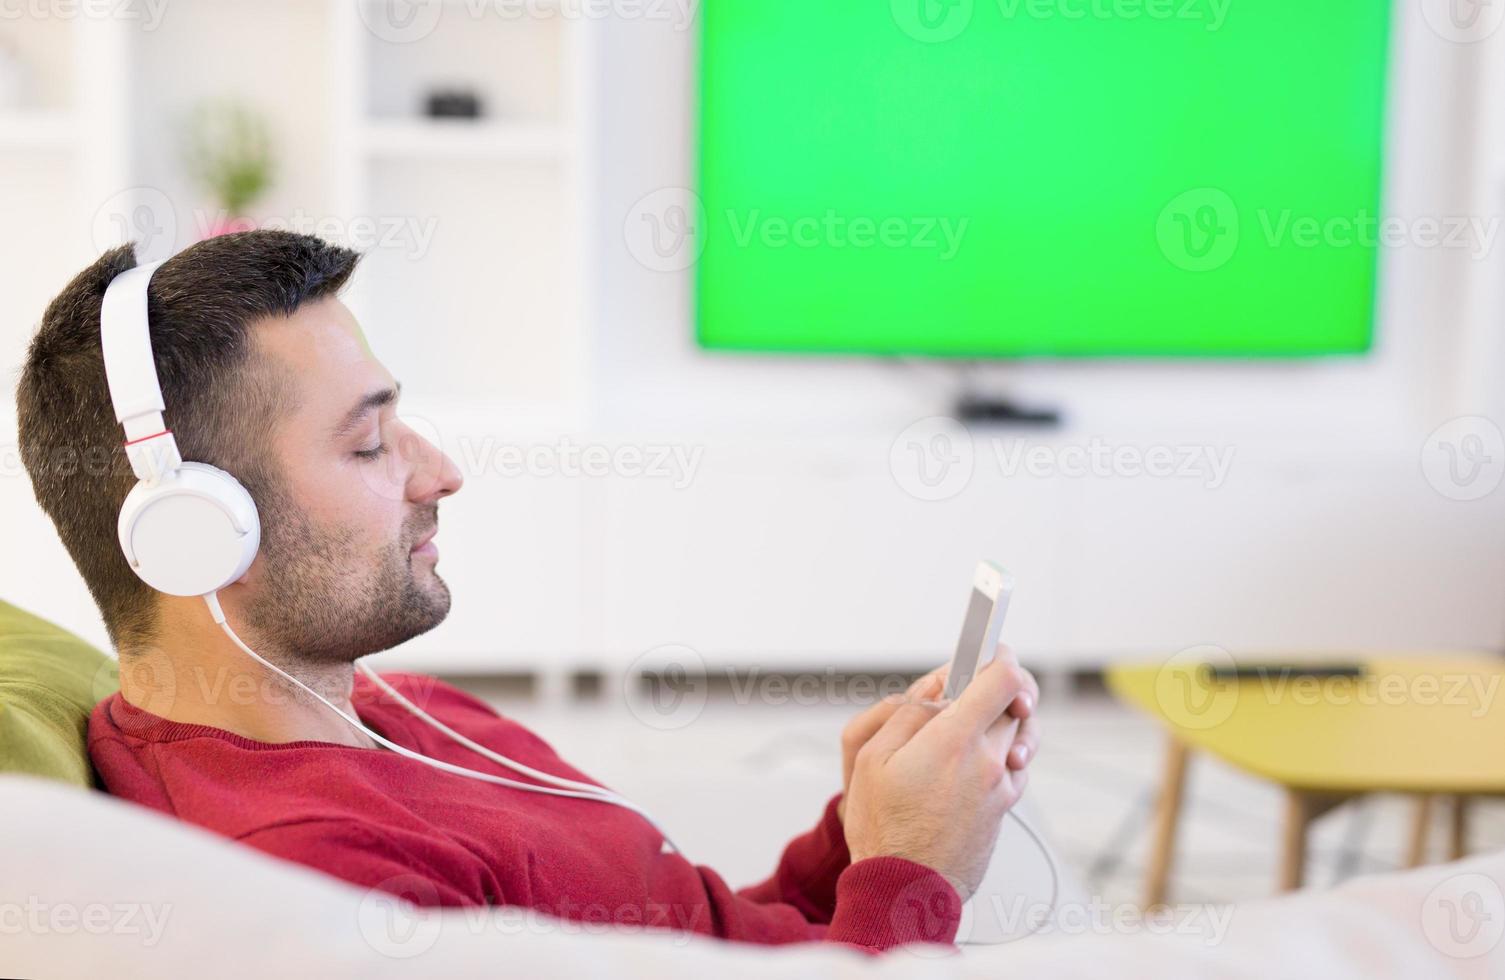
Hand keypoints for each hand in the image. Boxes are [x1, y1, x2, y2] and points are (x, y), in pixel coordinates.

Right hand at [840, 656, 1037, 902]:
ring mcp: (1001, 787)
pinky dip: (999, 754)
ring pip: (1015, 733)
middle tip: (959, 695)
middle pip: (1012, 702)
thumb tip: (936, 693)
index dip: (997, 655)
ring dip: (998, 721)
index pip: (1002, 678)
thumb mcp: (869, 758)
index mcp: (955, 741)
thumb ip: (906, 713)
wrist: (905, 890)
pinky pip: (1012, 766)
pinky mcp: (1004, 808)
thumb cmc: (882, 829)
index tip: (987, 647)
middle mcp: (988, 761)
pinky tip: (970, 764)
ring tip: (965, 730)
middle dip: (991, 689)